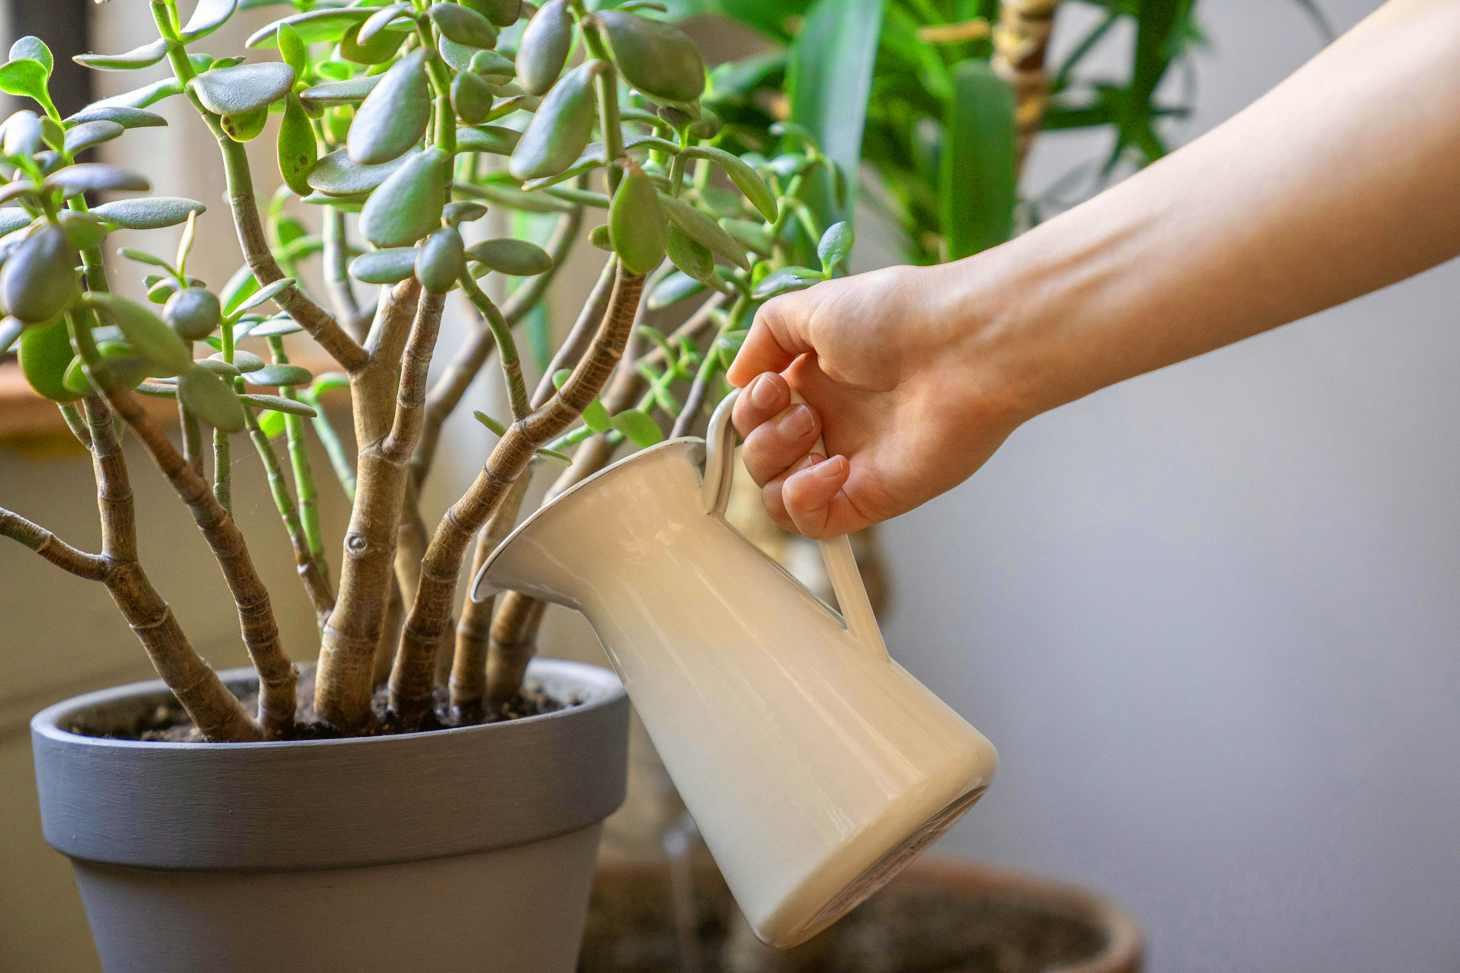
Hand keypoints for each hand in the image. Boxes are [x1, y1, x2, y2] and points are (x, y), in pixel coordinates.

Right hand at [726, 264, 1026, 536]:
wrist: (963, 347)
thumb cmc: (899, 317)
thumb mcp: (812, 306)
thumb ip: (765, 336)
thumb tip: (737, 377)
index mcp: (815, 381)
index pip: (755, 416)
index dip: (748, 408)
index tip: (770, 384)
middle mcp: (830, 424)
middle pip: (757, 456)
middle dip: (761, 433)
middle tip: (800, 406)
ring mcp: (849, 464)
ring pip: (774, 494)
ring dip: (775, 463)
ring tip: (814, 431)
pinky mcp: (870, 497)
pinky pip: (811, 523)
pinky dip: (802, 499)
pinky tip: (832, 467)